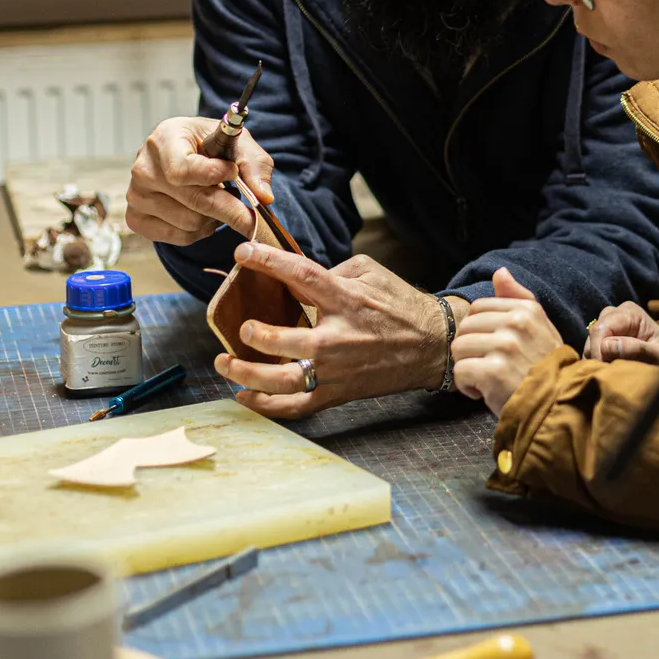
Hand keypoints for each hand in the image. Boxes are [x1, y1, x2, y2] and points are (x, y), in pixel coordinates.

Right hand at [126, 117, 275, 245]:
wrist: (185, 154)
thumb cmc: (211, 146)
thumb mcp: (237, 144)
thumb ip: (254, 166)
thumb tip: (264, 197)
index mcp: (164, 138)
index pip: (184, 169)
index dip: (214, 175)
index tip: (233, 172)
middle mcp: (143, 167)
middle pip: (193, 200)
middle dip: (229, 209)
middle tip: (252, 217)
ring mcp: (136, 195)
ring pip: (189, 222)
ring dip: (214, 218)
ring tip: (218, 201)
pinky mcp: (136, 218)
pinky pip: (178, 237)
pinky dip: (199, 232)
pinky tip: (203, 214)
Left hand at [213, 249, 455, 418]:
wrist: (433, 346)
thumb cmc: (400, 306)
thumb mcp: (372, 272)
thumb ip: (332, 271)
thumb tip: (296, 278)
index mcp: (347, 300)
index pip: (302, 276)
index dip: (270, 261)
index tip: (243, 252)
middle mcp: (338, 338)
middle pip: (286, 340)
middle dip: (257, 335)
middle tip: (241, 327)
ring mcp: (336, 371)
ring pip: (283, 380)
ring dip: (249, 375)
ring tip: (225, 363)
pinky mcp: (336, 393)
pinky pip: (295, 406)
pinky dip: (266, 406)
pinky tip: (243, 397)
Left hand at [451, 269, 564, 415]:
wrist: (558, 404)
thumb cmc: (545, 366)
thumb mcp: (540, 326)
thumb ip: (517, 297)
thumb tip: (499, 272)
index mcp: (526, 309)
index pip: (478, 307)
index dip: (480, 329)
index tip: (496, 347)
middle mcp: (516, 324)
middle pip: (465, 327)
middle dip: (472, 349)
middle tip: (493, 365)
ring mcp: (505, 347)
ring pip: (459, 348)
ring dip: (469, 367)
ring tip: (490, 378)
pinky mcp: (493, 371)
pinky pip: (460, 372)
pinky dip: (468, 387)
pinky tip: (486, 392)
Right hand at [582, 301, 658, 365]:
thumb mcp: (658, 355)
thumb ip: (636, 349)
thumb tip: (607, 345)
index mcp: (630, 312)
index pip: (601, 328)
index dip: (599, 350)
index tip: (606, 370)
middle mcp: (615, 313)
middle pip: (593, 334)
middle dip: (598, 355)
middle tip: (611, 373)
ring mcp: (607, 324)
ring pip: (589, 343)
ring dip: (598, 360)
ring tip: (615, 372)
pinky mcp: (602, 337)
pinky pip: (590, 349)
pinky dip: (597, 361)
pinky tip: (610, 369)